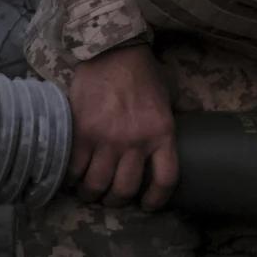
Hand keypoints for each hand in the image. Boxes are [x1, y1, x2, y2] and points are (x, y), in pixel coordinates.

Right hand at [65, 43, 178, 210]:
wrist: (113, 51)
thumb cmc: (143, 74)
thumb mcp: (169, 96)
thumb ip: (174, 118)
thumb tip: (185, 128)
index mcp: (162, 133)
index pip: (165, 180)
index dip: (156, 200)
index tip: (147, 204)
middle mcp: (136, 141)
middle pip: (125, 189)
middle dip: (117, 200)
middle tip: (111, 196)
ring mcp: (107, 138)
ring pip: (97, 185)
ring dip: (92, 194)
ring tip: (89, 191)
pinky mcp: (81, 132)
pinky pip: (74, 169)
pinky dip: (72, 179)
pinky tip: (72, 176)